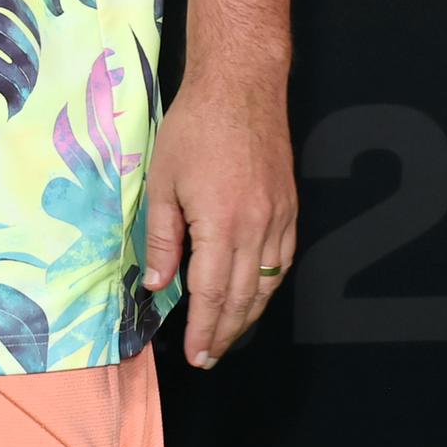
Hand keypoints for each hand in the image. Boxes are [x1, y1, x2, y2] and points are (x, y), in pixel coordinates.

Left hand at [141, 71, 296, 367]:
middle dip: (225, 332)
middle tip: (209, 357)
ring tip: (227, 335)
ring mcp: (279, 220)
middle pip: (243, 298)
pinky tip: (253, 294)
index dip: (203, 329)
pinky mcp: (289, 209)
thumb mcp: (162, 182)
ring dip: (248, 316)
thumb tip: (157, 284)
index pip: (211, 294)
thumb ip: (160, 238)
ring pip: (268, 284)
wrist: (240, 89)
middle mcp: (257, 230)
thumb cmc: (194, 129)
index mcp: (220, 226)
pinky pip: (283, 260)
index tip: (195, 355)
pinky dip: (268, 285)